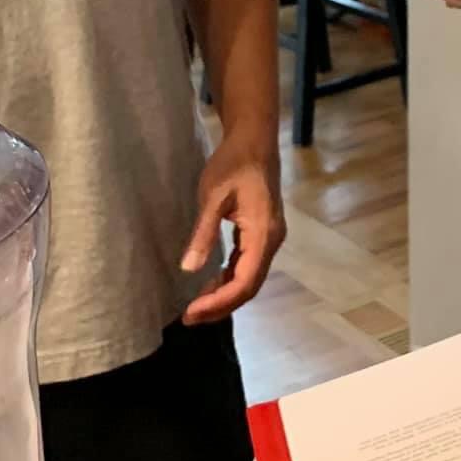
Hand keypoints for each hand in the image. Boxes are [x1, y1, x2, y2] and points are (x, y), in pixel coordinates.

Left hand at [180, 134, 284, 325]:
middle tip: (189, 318)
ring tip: (196, 307)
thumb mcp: (213, 196)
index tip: (191, 312)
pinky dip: (229, 280)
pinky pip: (248, 266)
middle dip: (221, 306)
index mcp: (263, 234)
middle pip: (249, 286)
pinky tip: (210, 284)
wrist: (254, 142)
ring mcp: (269, 238)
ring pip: (250, 278)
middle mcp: (271, 241)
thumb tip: (189, 268)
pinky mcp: (261, 234)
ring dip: (224, 295)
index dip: (219, 302)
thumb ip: (204, 233)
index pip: (244, 281)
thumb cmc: (232, 164)